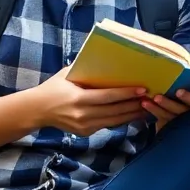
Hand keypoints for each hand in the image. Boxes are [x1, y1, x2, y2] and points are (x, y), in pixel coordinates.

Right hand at [30, 67, 146, 135]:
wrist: (37, 110)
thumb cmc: (54, 87)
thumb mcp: (68, 74)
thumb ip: (87, 69)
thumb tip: (108, 57)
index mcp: (79, 99)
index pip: (108, 97)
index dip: (127, 93)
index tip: (143, 89)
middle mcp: (82, 115)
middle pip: (115, 111)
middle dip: (135, 105)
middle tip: (152, 97)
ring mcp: (84, 127)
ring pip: (114, 121)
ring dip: (133, 114)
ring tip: (149, 107)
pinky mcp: (85, 132)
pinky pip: (108, 125)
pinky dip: (122, 120)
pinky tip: (134, 114)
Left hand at [142, 73, 189, 131]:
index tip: (178, 92)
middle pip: (181, 112)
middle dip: (169, 105)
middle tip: (157, 97)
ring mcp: (187, 127)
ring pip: (170, 118)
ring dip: (157, 110)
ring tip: (146, 102)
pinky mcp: (178, 131)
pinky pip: (164, 124)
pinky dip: (155, 114)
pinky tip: (146, 107)